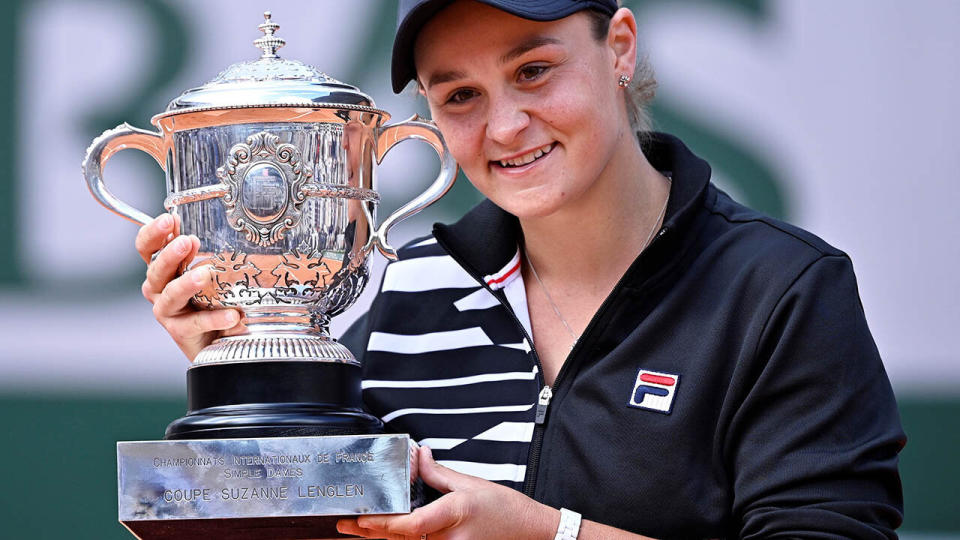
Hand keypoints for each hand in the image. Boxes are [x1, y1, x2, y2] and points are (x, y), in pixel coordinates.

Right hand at [136, 213, 243, 360]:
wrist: (217, 339)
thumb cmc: (213, 299)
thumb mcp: (213, 271)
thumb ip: (214, 252)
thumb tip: (234, 227)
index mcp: (165, 269)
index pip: (148, 247)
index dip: (153, 233)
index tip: (169, 219)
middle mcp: (160, 289)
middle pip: (155, 269)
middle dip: (169, 254)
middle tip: (186, 241)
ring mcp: (168, 311)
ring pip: (170, 295)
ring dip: (186, 283)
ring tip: (204, 274)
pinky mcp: (181, 332)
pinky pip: (195, 323)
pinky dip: (214, 318)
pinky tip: (231, 314)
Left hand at [337, 446, 556, 539]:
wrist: (529, 532)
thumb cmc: (505, 509)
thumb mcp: (470, 484)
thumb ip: (438, 473)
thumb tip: (418, 456)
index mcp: (455, 513)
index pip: (412, 525)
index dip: (385, 524)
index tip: (364, 517)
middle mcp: (451, 537)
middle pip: (403, 539)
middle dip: (372, 532)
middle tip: (346, 525)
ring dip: (383, 538)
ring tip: (356, 530)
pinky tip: (383, 536)